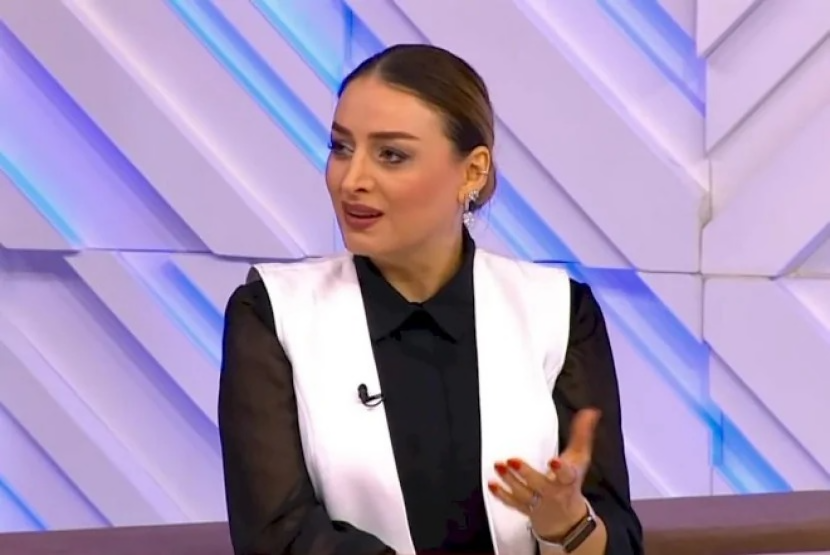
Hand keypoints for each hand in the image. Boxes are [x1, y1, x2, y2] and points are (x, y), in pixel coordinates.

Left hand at [487, 408, 600, 538]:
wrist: (565, 518)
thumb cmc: (570, 482)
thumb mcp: (579, 459)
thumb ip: (582, 434)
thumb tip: (591, 411)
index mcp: (568, 480)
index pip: (567, 475)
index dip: (561, 469)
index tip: (554, 461)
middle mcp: (553, 492)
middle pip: (540, 485)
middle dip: (527, 474)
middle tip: (512, 461)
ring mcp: (538, 502)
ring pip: (523, 494)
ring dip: (510, 480)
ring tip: (498, 465)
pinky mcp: (524, 508)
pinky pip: (512, 503)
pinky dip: (501, 495)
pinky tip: (491, 483)